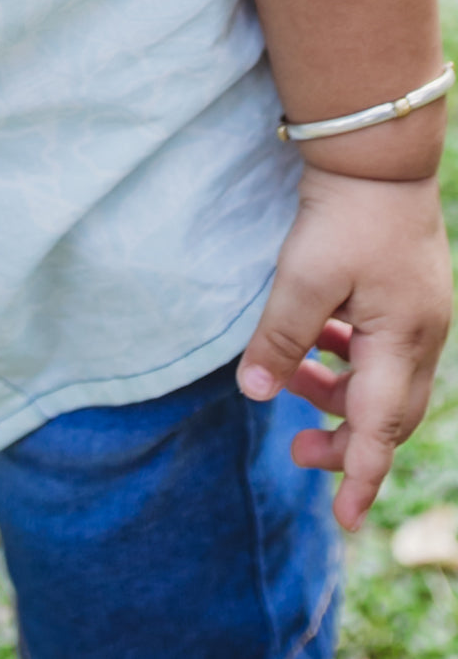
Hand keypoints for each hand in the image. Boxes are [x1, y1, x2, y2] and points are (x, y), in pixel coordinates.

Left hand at [236, 165, 451, 531]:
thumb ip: (280, 340)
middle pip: (386, 413)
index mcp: (403, 342)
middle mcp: (422, 336)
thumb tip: (253, 393)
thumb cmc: (344, 217)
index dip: (359, 475)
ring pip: (381, 380)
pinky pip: (380, 347)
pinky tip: (314, 342)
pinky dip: (347, 356)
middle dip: (344, 441)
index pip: (380, 430)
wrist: (376, 156)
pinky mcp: (406, 295)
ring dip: (338, 392)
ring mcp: (419, 315)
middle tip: (296, 452)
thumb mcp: (303, 280)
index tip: (345, 519)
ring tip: (290, 384)